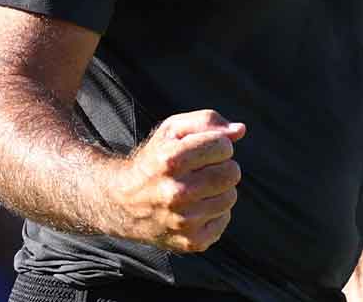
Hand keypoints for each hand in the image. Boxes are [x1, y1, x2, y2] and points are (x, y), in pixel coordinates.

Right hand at [106, 109, 245, 252]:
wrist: (122, 203)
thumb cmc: (154, 160)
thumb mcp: (172, 130)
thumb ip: (207, 121)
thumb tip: (240, 130)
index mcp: (171, 160)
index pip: (223, 147)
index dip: (217, 145)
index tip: (203, 149)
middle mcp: (176, 192)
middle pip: (232, 173)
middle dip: (221, 166)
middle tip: (202, 169)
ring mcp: (184, 221)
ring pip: (230, 196)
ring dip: (218, 189)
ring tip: (197, 188)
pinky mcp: (191, 241)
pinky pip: (224, 219)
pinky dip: (214, 212)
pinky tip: (194, 207)